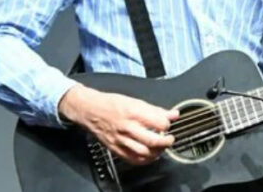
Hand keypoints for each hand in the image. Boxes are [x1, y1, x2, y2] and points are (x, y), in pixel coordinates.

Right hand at [58, 84, 178, 164]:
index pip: (159, 123)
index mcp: (134, 113)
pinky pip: (131, 159)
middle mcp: (127, 128)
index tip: (167, 125)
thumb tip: (173, 114)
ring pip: (143, 152)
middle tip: (169, 139)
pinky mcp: (115, 148)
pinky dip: (144, 160)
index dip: (167, 125)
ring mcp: (120, 140)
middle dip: (165, 142)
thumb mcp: (136, 102)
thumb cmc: (111, 104)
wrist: (89, 110)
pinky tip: (150, 156)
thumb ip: (156, 110)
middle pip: (152, 141)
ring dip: (157, 152)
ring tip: (161, 147)